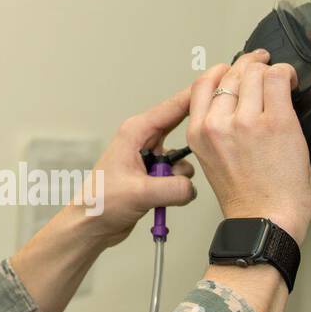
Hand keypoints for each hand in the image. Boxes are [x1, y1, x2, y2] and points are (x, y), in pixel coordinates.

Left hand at [77, 85, 197, 247]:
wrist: (90, 226)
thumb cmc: (99, 203)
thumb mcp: (139, 194)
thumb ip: (172, 189)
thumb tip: (192, 188)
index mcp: (135, 132)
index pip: (173, 107)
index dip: (198, 95)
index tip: (220, 85)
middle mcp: (143, 141)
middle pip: (182, 128)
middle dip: (193, 143)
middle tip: (203, 151)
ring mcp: (149, 158)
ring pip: (182, 158)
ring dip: (180, 176)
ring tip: (163, 191)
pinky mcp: (153, 176)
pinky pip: (177, 176)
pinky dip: (177, 188)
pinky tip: (164, 199)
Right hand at [187, 49, 310, 244]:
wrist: (265, 221)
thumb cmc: (246, 199)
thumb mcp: (214, 160)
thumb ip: (217, 130)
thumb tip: (237, 101)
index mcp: (199, 134)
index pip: (203, 83)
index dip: (222, 70)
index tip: (235, 70)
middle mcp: (218, 124)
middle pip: (231, 73)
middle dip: (250, 66)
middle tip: (263, 67)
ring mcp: (247, 121)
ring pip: (255, 72)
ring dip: (270, 69)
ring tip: (281, 79)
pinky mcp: (276, 122)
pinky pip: (279, 79)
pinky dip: (287, 75)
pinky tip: (292, 84)